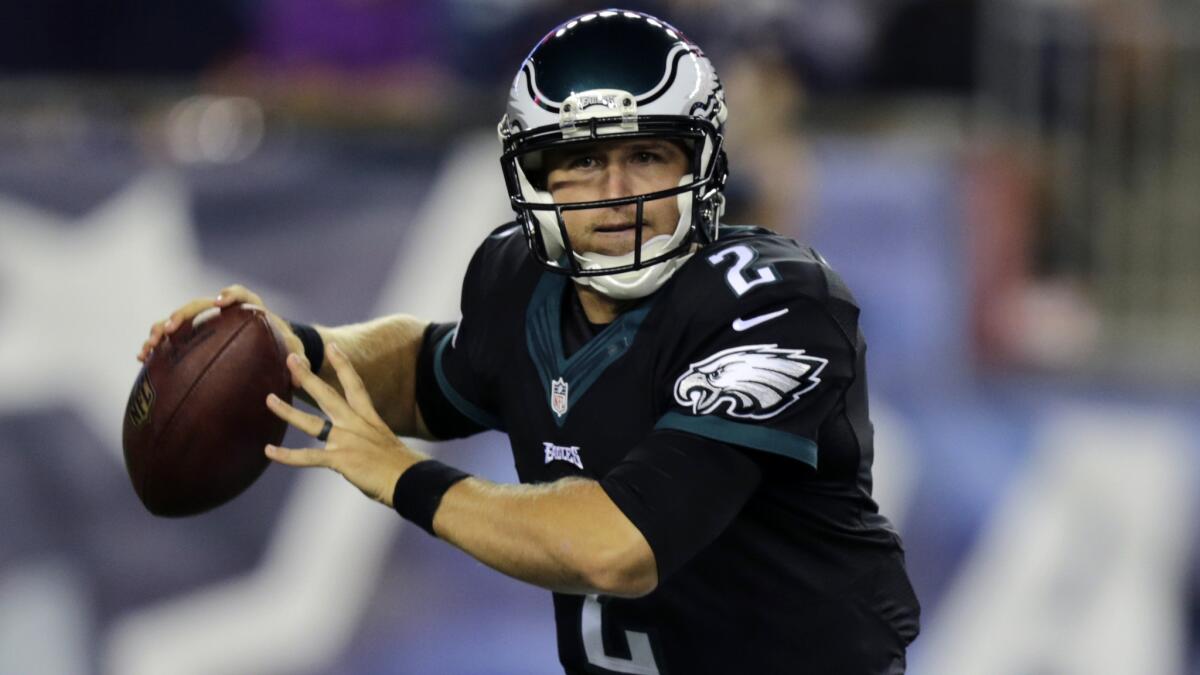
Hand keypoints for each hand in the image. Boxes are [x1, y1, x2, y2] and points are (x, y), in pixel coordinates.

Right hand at [137, 284, 303, 382]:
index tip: (220, 302)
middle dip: (183, 314)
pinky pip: (173, 338)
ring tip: (149, 345)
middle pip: (200, 305)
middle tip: (172, 328)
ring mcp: (206, 323)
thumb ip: (299, 359)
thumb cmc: (286, 348)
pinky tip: (142, 359)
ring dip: (162, 329)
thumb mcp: (295, 353)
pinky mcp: (194, 337)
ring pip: (180, 320)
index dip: (230, 294)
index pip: (241, 294)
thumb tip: (299, 371)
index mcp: (250, 307)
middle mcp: (224, 311)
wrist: (273, 349)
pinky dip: (158, 346)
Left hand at [264, 342, 425, 505]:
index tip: (332, 347)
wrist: (409, 480)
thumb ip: (368, 443)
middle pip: (328, 395)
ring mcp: (346, 440)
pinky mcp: (340, 459)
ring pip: (310, 423)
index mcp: (369, 419)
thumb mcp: (385, 445)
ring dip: (288, 412)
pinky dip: (287, 455)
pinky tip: (269, 451)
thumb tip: (362, 450)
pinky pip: (308, 456)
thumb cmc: (401, 468)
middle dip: (308, 376)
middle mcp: (355, 425)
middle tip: (291, 358)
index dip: (343, 365)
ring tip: (269, 400)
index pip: (355, 386)